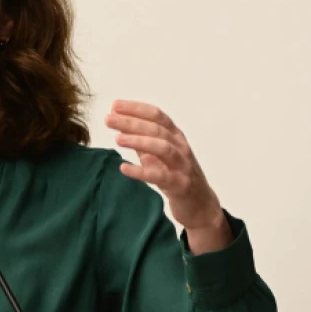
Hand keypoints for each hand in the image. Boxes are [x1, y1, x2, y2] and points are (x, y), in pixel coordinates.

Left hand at [105, 100, 231, 253]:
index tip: (115, 106)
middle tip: (109, 119)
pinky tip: (124, 168)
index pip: (157, 116)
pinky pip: (160, 176)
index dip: (136, 109)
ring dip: (138, 141)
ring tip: (117, 139)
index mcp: (175, 136)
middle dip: (132, 122)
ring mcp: (183, 166)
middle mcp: (181, 147)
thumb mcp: (160, 155)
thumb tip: (121, 125)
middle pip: (156, 129)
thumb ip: (143, 141)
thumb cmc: (177, 176)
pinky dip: (141, 171)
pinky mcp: (180, 185)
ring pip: (162, 147)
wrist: (201, 205)